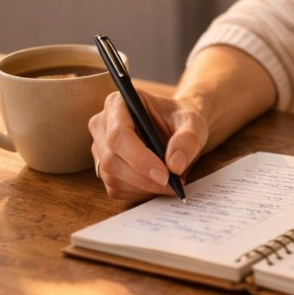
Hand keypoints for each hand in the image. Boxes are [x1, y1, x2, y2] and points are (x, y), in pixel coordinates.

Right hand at [89, 89, 208, 200]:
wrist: (177, 127)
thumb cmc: (181, 119)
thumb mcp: (193, 122)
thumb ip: (188, 139)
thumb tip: (175, 165)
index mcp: (118, 102)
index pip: (118, 134)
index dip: (139, 158)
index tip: (165, 174)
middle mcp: (103, 124)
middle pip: (111, 160)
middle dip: (143, 178)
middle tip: (173, 184)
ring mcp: (100, 147)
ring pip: (112, 177)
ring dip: (143, 187)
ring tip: (170, 183)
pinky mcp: (103, 167)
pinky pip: (115, 188)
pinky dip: (139, 192)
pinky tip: (157, 184)